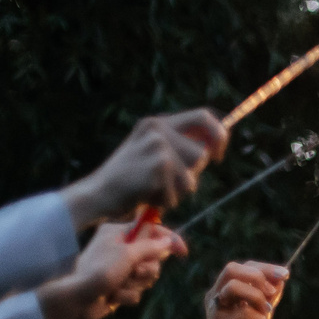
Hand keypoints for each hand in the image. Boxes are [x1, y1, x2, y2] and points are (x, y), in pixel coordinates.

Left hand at [38, 219, 184, 318]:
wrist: (76, 299)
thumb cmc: (99, 270)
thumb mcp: (127, 254)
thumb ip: (150, 246)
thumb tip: (168, 241)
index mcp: (118, 233)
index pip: (150, 230)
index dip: (168, 239)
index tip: (182, 251)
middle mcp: (119, 248)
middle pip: (152, 256)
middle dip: (147, 268)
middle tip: (135, 271)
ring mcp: (119, 269)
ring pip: (146, 276)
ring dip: (136, 283)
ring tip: (120, 285)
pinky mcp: (118, 287)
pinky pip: (136, 291)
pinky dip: (127, 295)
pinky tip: (113, 297)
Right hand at [63, 110, 228, 227]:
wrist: (99, 192)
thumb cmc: (130, 179)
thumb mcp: (152, 152)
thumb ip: (179, 147)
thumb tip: (212, 147)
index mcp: (157, 123)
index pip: (203, 117)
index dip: (219, 135)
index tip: (219, 155)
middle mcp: (158, 130)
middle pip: (201, 154)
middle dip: (192, 174)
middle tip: (170, 182)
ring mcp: (158, 147)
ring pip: (192, 178)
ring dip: (178, 191)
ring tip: (153, 188)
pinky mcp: (158, 168)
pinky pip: (178, 194)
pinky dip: (166, 201)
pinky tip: (145, 195)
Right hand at [197, 261, 285, 318]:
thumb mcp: (261, 317)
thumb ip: (268, 299)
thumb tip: (280, 279)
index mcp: (225, 291)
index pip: (243, 267)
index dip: (265, 268)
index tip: (285, 274)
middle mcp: (217, 296)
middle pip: (232, 268)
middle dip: (258, 276)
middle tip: (273, 293)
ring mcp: (215, 310)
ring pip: (234, 286)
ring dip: (257, 296)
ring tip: (266, 312)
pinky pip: (243, 313)